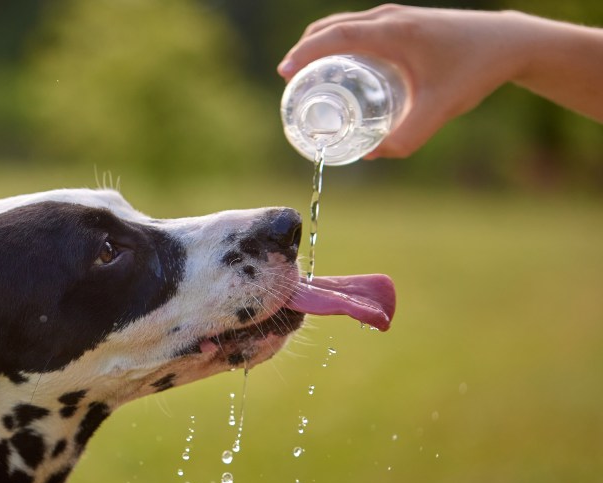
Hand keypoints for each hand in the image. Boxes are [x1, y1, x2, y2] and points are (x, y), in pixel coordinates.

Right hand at [278, 5, 530, 158]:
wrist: (509, 41)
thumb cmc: (475, 70)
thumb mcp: (440, 109)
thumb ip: (408, 137)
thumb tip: (373, 154)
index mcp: (393, 32)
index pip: (335, 36)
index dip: (305, 53)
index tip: (284, 74)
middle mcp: (390, 18)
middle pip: (331, 26)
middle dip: (305, 51)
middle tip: (290, 83)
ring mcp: (396, 16)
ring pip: (344, 24)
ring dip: (320, 45)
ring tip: (308, 77)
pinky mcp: (403, 22)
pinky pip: (359, 27)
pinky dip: (338, 42)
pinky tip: (340, 67)